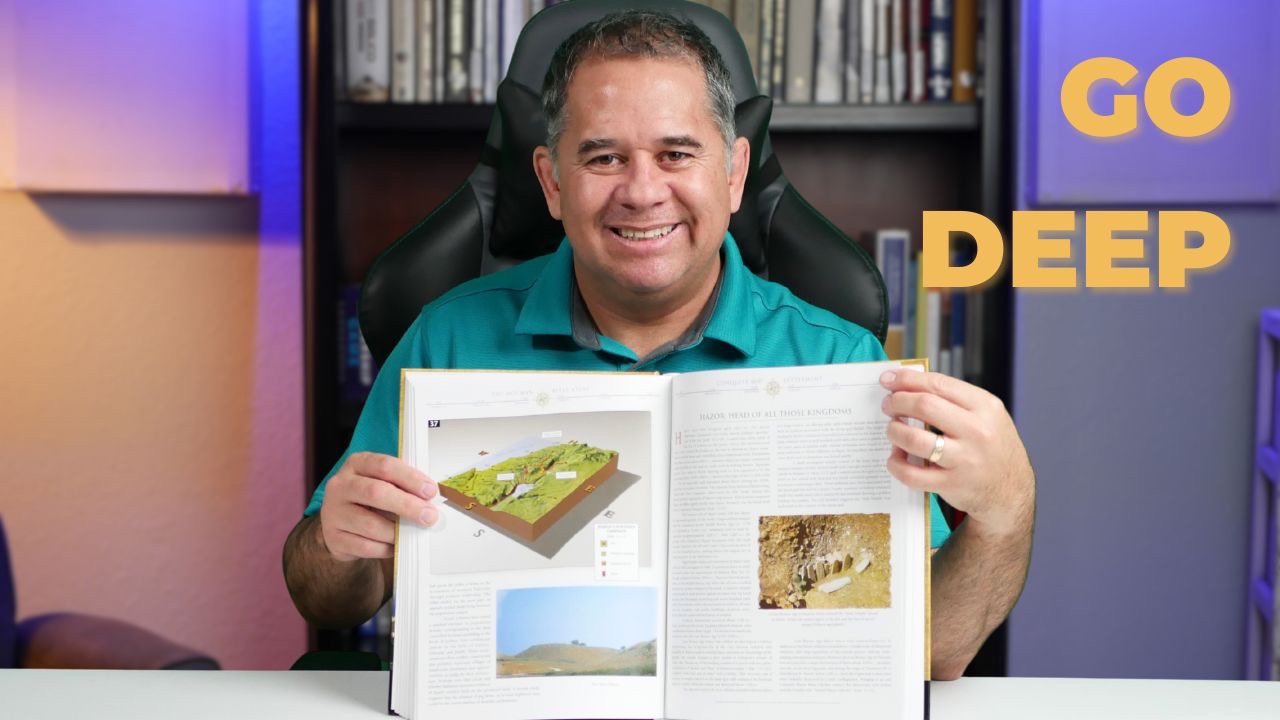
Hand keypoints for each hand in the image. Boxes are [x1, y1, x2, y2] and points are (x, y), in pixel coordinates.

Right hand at [318, 452, 438, 561]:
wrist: (340, 524)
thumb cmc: (369, 500)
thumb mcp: (383, 483)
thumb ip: (403, 486)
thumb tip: (430, 501)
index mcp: (356, 464)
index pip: (384, 466)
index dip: (410, 478)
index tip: (430, 491)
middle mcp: (340, 485)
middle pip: (376, 492)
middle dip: (407, 505)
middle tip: (429, 516)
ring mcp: (333, 512)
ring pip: (371, 524)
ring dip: (397, 532)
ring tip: (411, 534)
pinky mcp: (333, 537)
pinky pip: (365, 546)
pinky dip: (385, 548)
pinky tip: (394, 545)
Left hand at [879, 370, 1033, 537]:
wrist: (1011, 490)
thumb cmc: (992, 446)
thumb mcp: (986, 415)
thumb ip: (954, 399)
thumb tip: (908, 384)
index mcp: (985, 407)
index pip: (938, 384)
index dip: (907, 379)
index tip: (888, 379)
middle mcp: (977, 431)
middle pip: (924, 406)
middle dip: (897, 402)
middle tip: (888, 405)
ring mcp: (964, 460)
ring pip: (914, 439)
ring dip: (894, 431)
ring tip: (893, 430)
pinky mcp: (951, 484)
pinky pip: (912, 474)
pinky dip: (896, 463)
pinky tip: (896, 457)